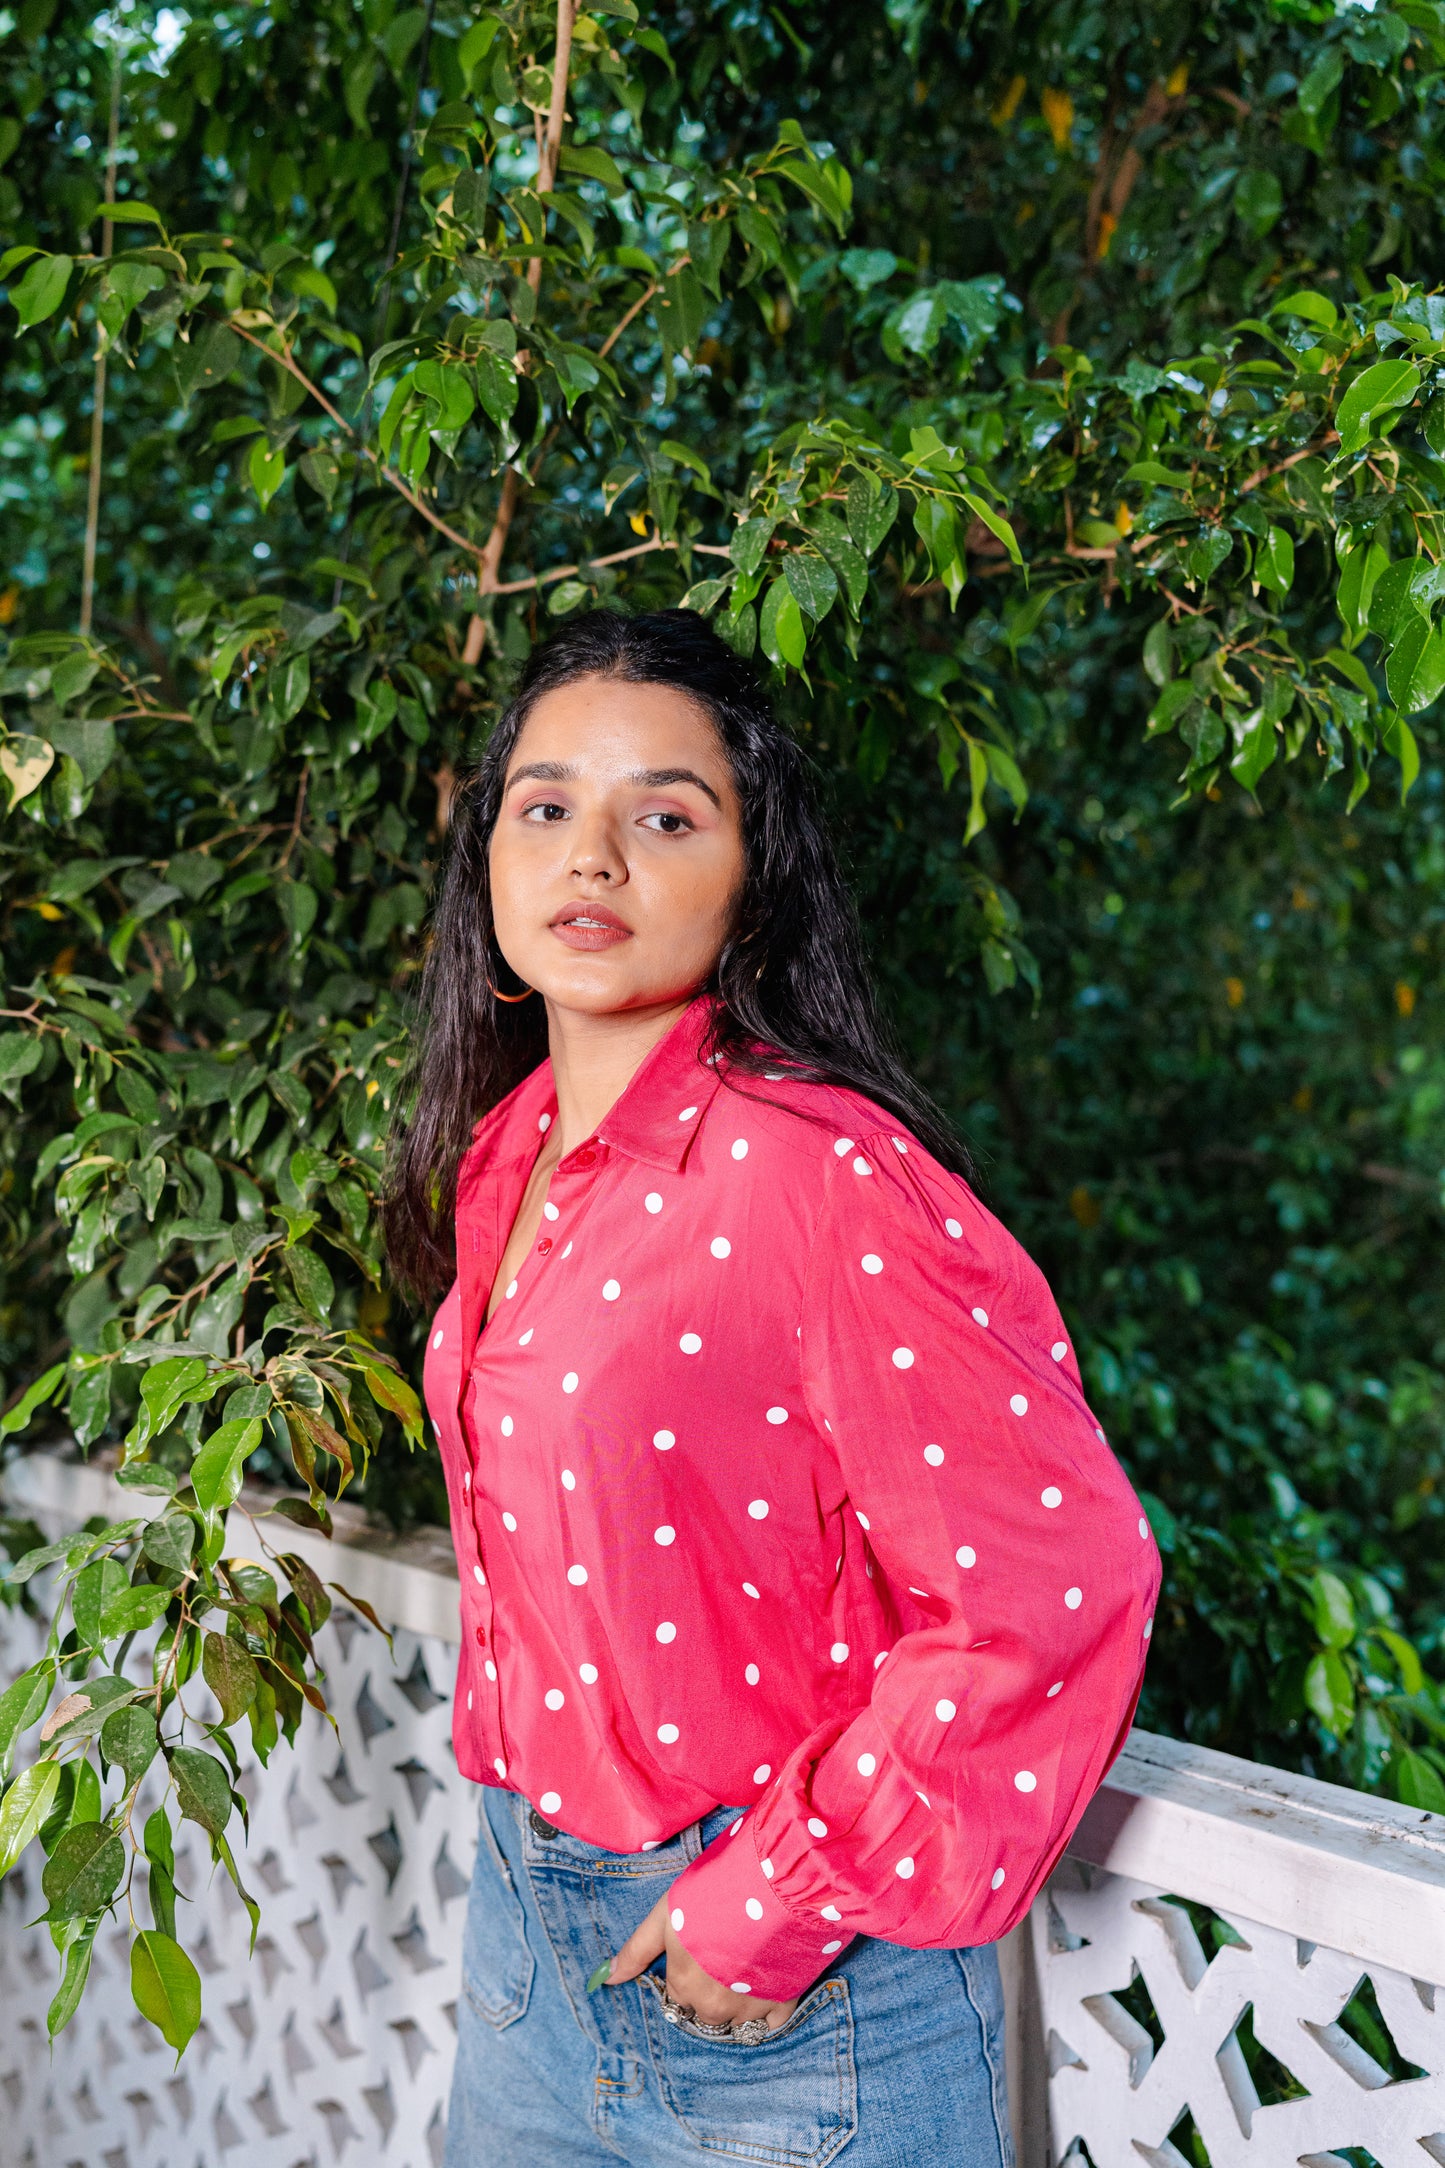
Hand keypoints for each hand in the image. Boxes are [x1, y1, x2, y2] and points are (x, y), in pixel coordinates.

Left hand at [595, 1890, 799, 2031]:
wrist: (773, 1882)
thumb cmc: (714, 1891)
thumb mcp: (667, 1912)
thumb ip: (637, 1950)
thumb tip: (607, 1978)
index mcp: (683, 1985)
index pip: (677, 1998)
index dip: (687, 1974)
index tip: (701, 1952)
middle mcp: (714, 2007)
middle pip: (706, 2013)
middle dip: (711, 1992)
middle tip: (725, 1955)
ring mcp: (750, 2007)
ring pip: (737, 2021)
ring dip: (739, 2001)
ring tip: (748, 1963)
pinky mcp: (783, 2002)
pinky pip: (771, 2023)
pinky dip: (768, 2008)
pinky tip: (769, 1978)